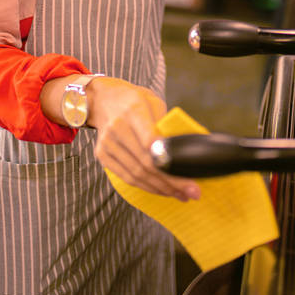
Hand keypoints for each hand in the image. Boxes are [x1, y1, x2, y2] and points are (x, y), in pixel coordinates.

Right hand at [88, 77, 200, 201]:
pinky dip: (145, 187)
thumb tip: (182, 150)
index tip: (185, 172)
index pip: (149, 139)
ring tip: (180, 195)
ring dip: (160, 188)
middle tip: (192, 191)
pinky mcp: (102, 155)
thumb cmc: (133, 100)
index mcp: (134, 111)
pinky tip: (161, 190)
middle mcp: (118, 128)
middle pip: (146, 162)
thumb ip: (165, 123)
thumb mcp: (153, 101)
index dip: (166, 159)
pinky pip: (126, 177)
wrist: (102, 99)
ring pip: (136, 174)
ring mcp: (108, 143)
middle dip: (171, 181)